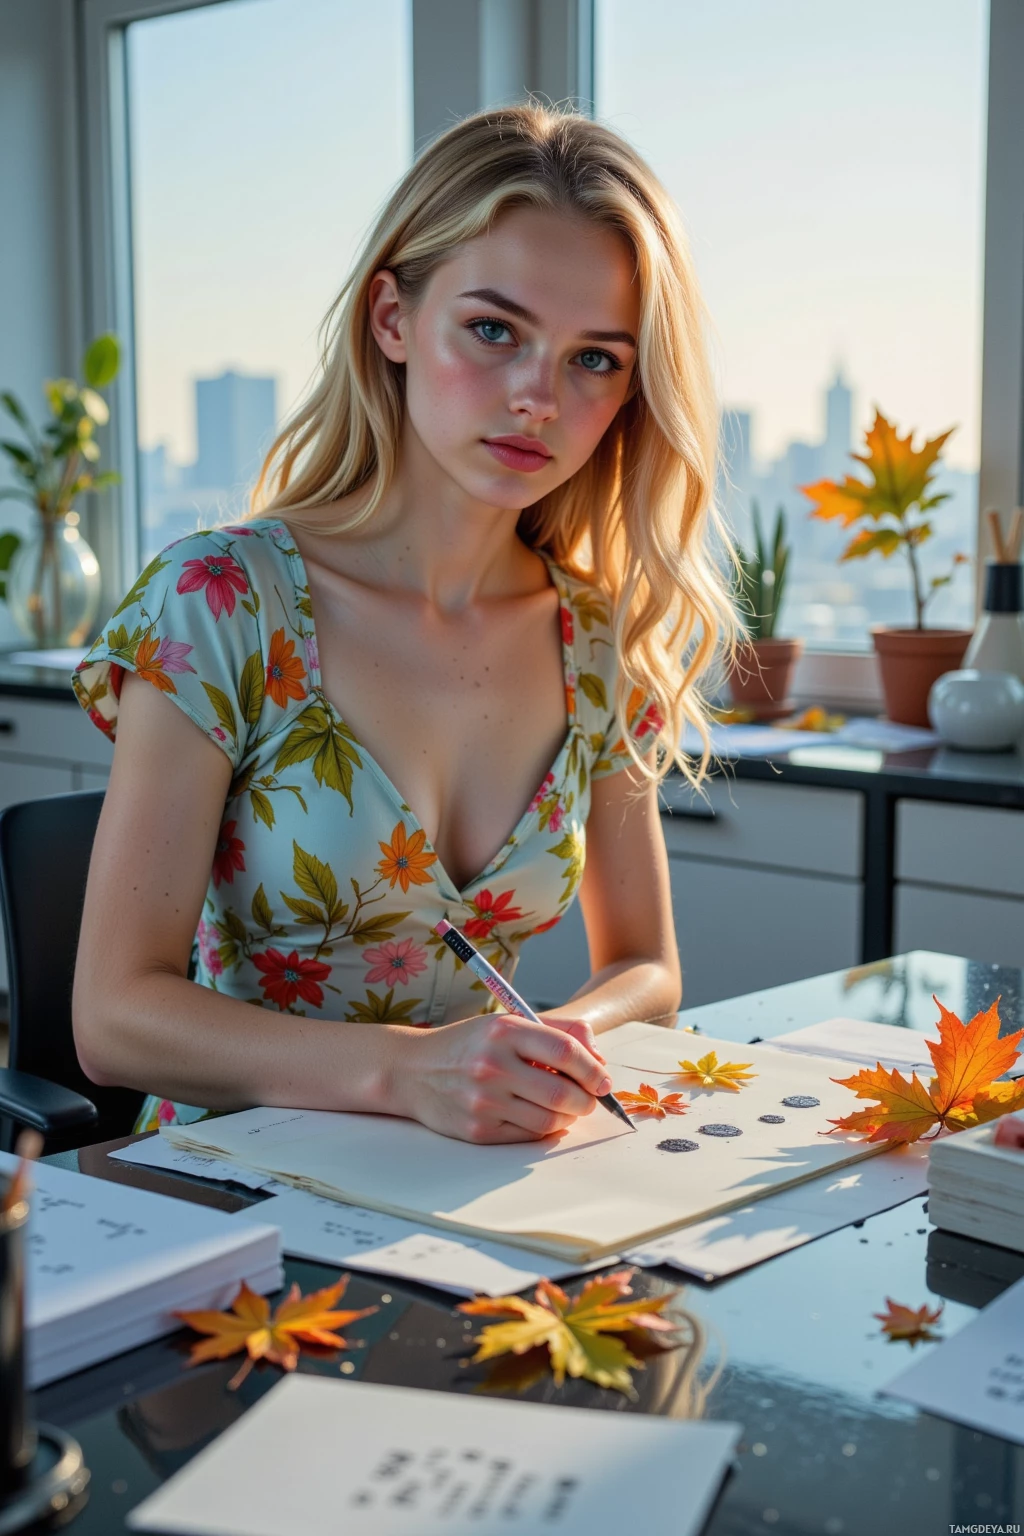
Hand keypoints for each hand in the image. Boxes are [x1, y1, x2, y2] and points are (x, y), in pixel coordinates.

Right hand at [393, 1012, 612, 1143]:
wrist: (412, 1071)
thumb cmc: (470, 1044)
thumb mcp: (507, 1022)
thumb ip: (559, 1030)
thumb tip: (599, 1059)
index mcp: (504, 1031)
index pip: (565, 1051)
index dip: (593, 1069)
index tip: (604, 1080)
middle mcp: (492, 1065)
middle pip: (562, 1092)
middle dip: (587, 1100)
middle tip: (590, 1098)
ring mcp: (484, 1101)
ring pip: (549, 1119)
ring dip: (568, 1116)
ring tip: (565, 1106)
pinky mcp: (478, 1130)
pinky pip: (528, 1135)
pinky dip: (544, 1128)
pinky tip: (539, 1115)